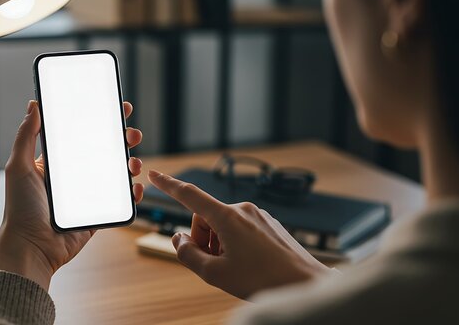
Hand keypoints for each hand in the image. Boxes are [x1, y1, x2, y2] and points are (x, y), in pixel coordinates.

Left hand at [0, 100, 143, 289]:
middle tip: (131, 133)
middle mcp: (74, 177)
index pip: (82, 135)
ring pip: (116, 174)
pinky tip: (135, 187)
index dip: (99, 120)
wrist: (31, 248)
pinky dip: (132, 194)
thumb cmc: (20, 208)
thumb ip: (26, 135)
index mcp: (57, 163)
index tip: (116, 108)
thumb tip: (34, 104)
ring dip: (131, 164)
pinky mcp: (97, 215)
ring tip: (134, 163)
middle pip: (105, 151)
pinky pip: (120, 202)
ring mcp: (88, 196)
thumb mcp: (18, 167)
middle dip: (122, 139)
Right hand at [148, 170, 330, 298]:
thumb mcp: (215, 273)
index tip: (154, 175)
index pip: (190, 195)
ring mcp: (259, 215)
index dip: (168, 185)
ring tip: (235, 267)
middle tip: (214, 264)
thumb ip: (188, 254)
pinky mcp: (269, 223)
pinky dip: (235, 244)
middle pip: (205, 218)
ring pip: (223, 225)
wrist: (305, 283)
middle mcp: (244, 209)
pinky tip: (249, 264)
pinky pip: (241, 229)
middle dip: (202, 239)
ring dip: (220, 244)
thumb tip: (179, 239)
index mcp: (228, 216)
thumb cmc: (262, 280)